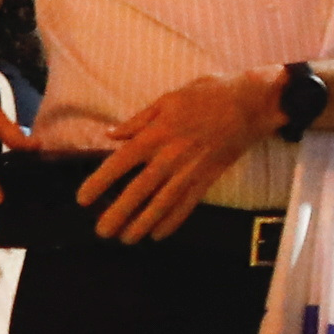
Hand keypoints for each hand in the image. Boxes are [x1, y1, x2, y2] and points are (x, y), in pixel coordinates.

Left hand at [75, 69, 284, 242]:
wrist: (250, 104)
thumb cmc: (207, 94)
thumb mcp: (168, 99)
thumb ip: (138, 120)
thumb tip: (111, 135)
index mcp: (156, 134)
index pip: (120, 162)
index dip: (100, 182)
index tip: (83, 199)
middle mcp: (170, 156)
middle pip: (139, 190)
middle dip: (119, 212)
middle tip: (102, 231)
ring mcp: (190, 170)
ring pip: (163, 203)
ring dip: (143, 223)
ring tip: (126, 239)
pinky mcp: (208, 178)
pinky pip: (188, 204)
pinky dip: (173, 221)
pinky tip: (159, 234)